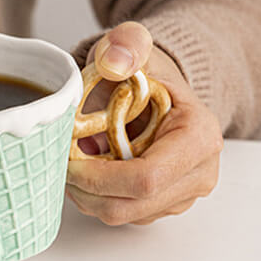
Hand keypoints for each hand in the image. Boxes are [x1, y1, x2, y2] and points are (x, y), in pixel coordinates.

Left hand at [66, 21, 222, 224]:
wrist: (157, 93)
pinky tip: (89, 170)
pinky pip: (120, 215)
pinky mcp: (161, 207)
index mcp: (199, 137)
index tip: (69, 160)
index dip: (99, 177)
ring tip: (75, 161)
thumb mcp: (132, 48)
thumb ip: (125, 44)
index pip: (145, 178)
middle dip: (85, 189)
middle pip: (129, 205)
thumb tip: (114, 62)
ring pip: (120, 215)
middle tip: (61, 163)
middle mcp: (198, 173)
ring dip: (86, 194)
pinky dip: (94, 198)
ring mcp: (181, 196)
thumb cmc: (144, 75)